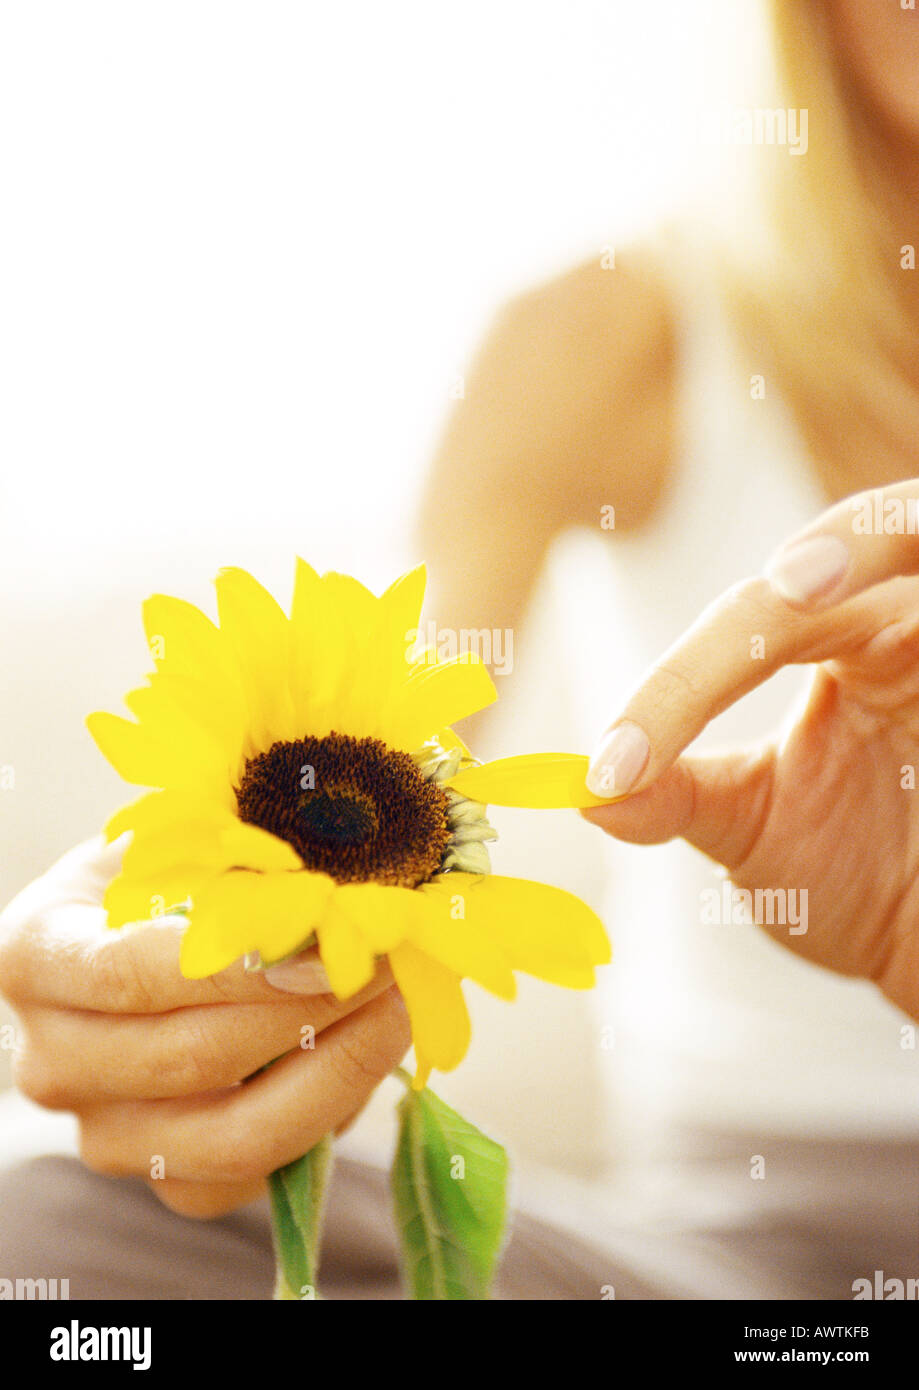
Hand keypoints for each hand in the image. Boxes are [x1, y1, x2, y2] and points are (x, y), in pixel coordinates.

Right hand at [0, 836, 410, 1217]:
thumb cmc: (172, 872)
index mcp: (38, 955)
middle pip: (191, 1059)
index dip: (236, 968)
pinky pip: (253, 1174)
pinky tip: (368, 1055)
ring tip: (395, 1010)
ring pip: (231, 1137)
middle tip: (387, 966)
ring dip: (336, 1073)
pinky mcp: (164, 1179)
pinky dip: (326, 1117)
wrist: (147, 938)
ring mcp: (105, 1132)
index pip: (133, 974)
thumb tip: (338, 886)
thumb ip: (237, 857)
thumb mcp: (183, 839)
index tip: (324, 949)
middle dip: (307, 1013)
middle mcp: (53, 1058)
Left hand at [582, 479, 918, 1021]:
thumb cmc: (861, 878)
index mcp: (841, 640)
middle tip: (790, 586)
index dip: (680, 688)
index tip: (615, 772)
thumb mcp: (756, 832)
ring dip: (892, 549)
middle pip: (883, 533)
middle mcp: (909, 625)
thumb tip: (582, 788)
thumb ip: (678, 797)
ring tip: (825, 586)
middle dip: (846, 544)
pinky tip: (911, 685)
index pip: (753, 621)